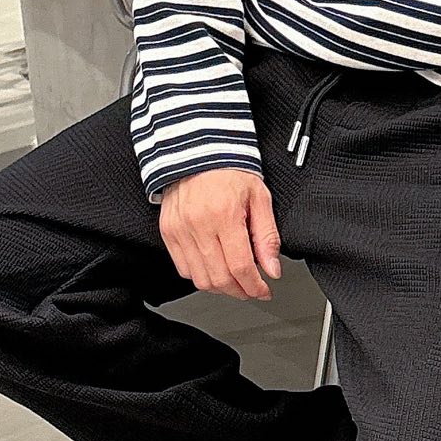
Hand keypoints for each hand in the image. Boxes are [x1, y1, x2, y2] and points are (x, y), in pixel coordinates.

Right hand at [159, 167, 280, 299]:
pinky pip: (183, 268)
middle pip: (219, 279)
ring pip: (200, 279)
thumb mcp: (260, 198)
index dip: (255, 287)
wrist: (198, 149)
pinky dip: (200, 275)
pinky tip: (214, 267)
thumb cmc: (230, 170)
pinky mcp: (168, 232)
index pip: (240, 267)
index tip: (264, 291)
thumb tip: (272, 270)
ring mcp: (179, 229)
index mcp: (224, 214)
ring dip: (220, 287)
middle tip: (251, 290)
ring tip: (234, 281)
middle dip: (239, 291)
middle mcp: (198, 224)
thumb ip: (267, 237)